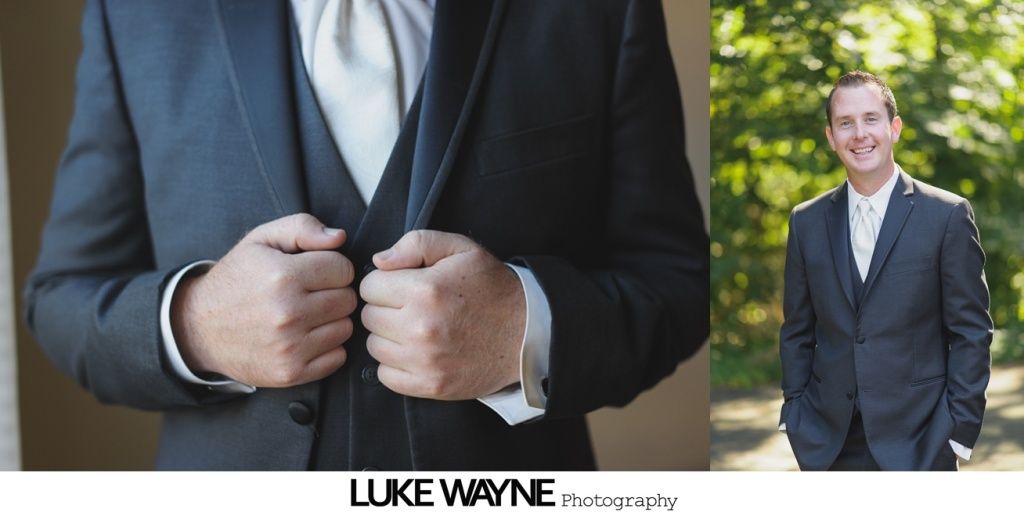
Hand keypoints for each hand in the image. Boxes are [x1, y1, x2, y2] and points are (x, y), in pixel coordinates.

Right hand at [172, 213, 356, 386]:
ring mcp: (289, 346)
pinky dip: (327, 348)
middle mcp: (287, 313)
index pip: (343, 269)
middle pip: (348, 300)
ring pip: (346, 328)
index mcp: (282, 276)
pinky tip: (305, 337)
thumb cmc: (235, 281)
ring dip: (332, 321)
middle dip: (334, 293)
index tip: (316, 272)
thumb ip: (302, 227)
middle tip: (310, 294)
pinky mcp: (290, 372)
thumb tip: (338, 237)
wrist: (198, 327)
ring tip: (306, 315)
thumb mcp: (261, 240)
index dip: (332, 268)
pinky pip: (338, 357)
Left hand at [359, 230, 525, 399]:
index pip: (369, 286)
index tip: (403, 285)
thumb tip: (380, 262)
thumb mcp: (461, 249)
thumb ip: (417, 243)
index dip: (385, 282)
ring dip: (388, 336)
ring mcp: (425, 361)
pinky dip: (395, 364)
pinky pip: (386, 375)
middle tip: (411, 307)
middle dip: (385, 308)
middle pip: (368, 317)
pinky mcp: (430, 385)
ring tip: (415, 328)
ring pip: (374, 346)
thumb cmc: (492, 288)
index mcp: (425, 290)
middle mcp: (421, 327)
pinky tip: (415, 352)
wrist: (527, 332)